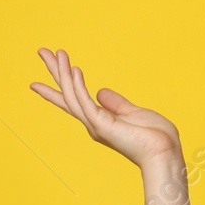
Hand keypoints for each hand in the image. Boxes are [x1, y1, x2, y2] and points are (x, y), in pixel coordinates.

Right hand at [30, 47, 181, 167]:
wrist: (165, 153)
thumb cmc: (155, 137)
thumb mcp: (133, 113)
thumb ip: (116, 103)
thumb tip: (100, 92)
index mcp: (100, 120)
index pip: (74, 99)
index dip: (60, 85)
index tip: (39, 78)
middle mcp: (93, 123)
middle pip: (67, 94)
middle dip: (55, 72)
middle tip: (41, 51)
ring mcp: (96, 125)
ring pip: (72, 95)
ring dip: (64, 73)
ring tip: (58, 53)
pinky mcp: (102, 125)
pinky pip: (85, 102)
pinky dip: (78, 86)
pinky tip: (74, 70)